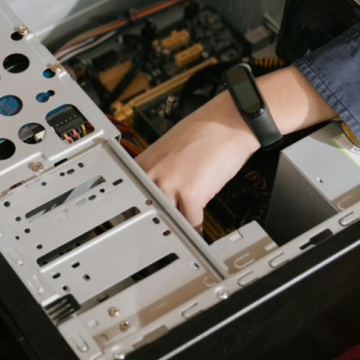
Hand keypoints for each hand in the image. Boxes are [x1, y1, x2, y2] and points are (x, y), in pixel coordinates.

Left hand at [136, 67, 335, 227]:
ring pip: (169, 219)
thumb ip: (156, 174)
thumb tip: (153, 198)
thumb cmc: (203, 134)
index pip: (131, 199)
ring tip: (185, 232)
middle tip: (165, 238)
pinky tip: (200, 230)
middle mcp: (151, 174)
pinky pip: (192, 222)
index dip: (138, 217)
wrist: (228, 122)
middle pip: (149, 213)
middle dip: (159, 226)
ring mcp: (168, 184)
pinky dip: (198, 229)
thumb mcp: (167, 152)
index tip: (141, 229)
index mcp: (142, 164)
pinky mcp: (190, 193)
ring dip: (180, 228)